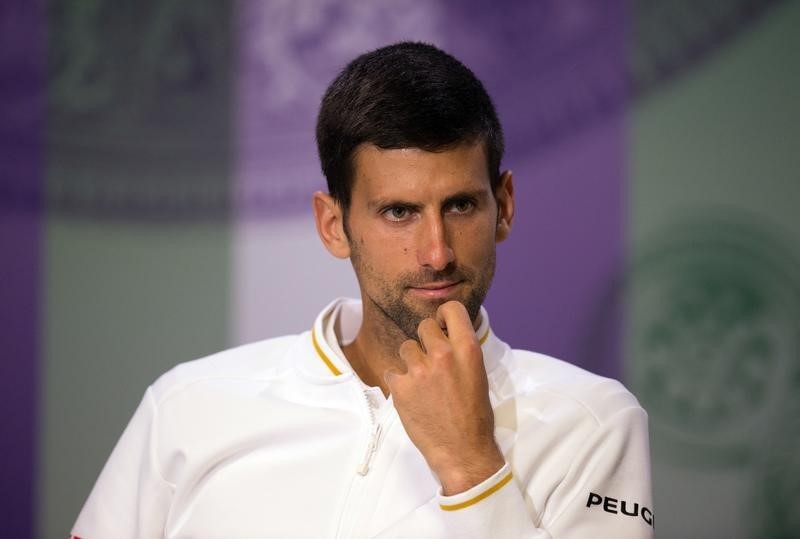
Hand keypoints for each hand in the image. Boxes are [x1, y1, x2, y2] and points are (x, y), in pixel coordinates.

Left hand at [385, 301, 504, 494]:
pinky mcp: (401, 387)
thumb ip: (460, 352)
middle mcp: (443, 354)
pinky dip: (399, 382)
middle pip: (424, 326)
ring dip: (411, 361)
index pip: (451, 309)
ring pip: (406, 347)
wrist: (463, 451)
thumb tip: (446, 334)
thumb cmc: (475, 416)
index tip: (442, 326)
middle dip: (426, 341)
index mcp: (467, 349)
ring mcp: (420, 370)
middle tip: (431, 361)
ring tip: (422, 382)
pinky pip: (392, 371)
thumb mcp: (478, 375)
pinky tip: (412, 397)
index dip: (444, 315)